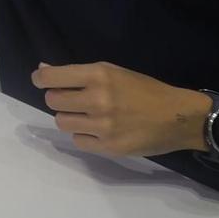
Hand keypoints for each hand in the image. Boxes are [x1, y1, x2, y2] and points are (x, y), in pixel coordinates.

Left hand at [32, 61, 210, 158]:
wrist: (178, 117)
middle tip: (73, 99)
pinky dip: (84, 136)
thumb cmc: (145, 90)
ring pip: (62, 122)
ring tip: (87, 116)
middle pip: (53, 101)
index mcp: (99, 76)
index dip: (40, 78)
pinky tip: (98, 131)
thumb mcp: (113, 72)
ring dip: (70, 118)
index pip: (51, 77)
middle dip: (59, 99)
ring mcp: (103, 126)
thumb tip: (43, 70)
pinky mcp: (109, 148)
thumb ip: (78, 74)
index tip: (40, 80)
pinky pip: (78, 141)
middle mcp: (98, 100)